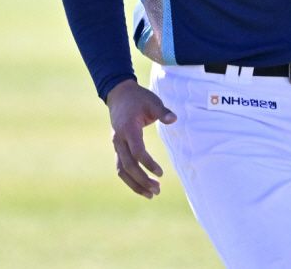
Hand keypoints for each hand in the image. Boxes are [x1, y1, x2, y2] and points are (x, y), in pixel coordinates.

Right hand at [106, 79, 176, 198]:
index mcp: (128, 129)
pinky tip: (143, 187)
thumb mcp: (152, 101)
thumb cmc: (138, 98)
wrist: (119, 95)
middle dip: (142, 180)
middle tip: (158, 190)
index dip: (148, 164)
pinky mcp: (118, 148)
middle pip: (128, 166)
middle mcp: (119, 140)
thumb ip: (162, 111)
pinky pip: (121, 168)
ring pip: (122, 171)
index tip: (161, 173)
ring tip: (152, 194)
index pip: (137, 151)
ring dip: (135, 184)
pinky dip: (130, 179)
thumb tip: (174, 119)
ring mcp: (116, 145)